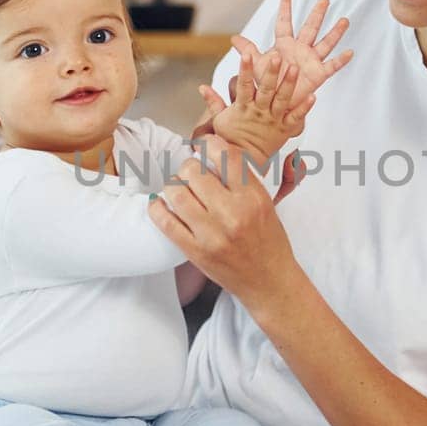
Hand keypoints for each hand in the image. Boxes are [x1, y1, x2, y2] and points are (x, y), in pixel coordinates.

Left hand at [149, 134, 301, 300]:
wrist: (269, 281)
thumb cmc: (269, 242)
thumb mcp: (266, 203)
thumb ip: (243, 179)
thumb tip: (214, 153)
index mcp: (253, 197)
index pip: (225, 156)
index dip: (209, 144)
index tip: (203, 146)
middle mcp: (232, 213)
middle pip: (194, 171)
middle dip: (189, 167)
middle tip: (191, 172)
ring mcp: (211, 234)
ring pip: (176, 192)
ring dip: (173, 186)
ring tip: (179, 189)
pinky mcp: (195, 251)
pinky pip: (166, 222)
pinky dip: (157, 208)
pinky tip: (160, 204)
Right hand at [197, 47, 314, 166]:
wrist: (244, 162)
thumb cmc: (231, 138)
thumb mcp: (219, 120)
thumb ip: (213, 102)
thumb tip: (202, 87)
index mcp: (243, 107)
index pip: (243, 85)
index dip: (245, 69)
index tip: (246, 54)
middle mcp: (259, 112)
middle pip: (265, 90)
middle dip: (270, 73)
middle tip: (276, 57)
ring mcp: (273, 120)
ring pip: (282, 100)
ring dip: (288, 84)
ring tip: (295, 69)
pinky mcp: (285, 129)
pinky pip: (296, 118)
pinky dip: (304, 108)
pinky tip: (312, 96)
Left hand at [231, 0, 352, 103]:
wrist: (276, 103)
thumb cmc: (266, 84)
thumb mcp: (257, 66)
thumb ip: (248, 51)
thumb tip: (233, 38)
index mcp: (284, 45)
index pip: (284, 24)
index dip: (285, 10)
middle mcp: (300, 50)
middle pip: (310, 28)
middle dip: (317, 14)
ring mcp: (311, 61)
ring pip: (325, 43)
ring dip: (335, 32)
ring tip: (344, 20)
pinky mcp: (318, 75)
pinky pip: (332, 66)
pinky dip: (341, 60)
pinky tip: (350, 52)